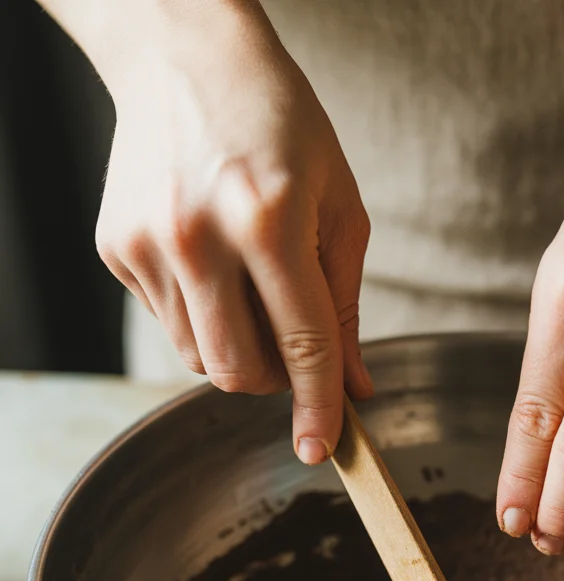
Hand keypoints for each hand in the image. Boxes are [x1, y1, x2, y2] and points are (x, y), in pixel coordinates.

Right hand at [95, 4, 369, 462]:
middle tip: (294, 347)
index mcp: (266, 218)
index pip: (303, 345)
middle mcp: (196, 235)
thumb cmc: (280, 123)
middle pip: (239, 372)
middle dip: (276, 382)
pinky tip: (210, 261)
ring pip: (201, 359)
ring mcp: (146, 243)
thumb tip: (353, 388)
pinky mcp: (116, 248)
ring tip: (251, 287)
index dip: (317, 406)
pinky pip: (169, 324)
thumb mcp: (338, 206)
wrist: (183, 53)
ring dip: (238, 350)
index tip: (322, 449)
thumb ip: (346, 307)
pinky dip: (202, 316)